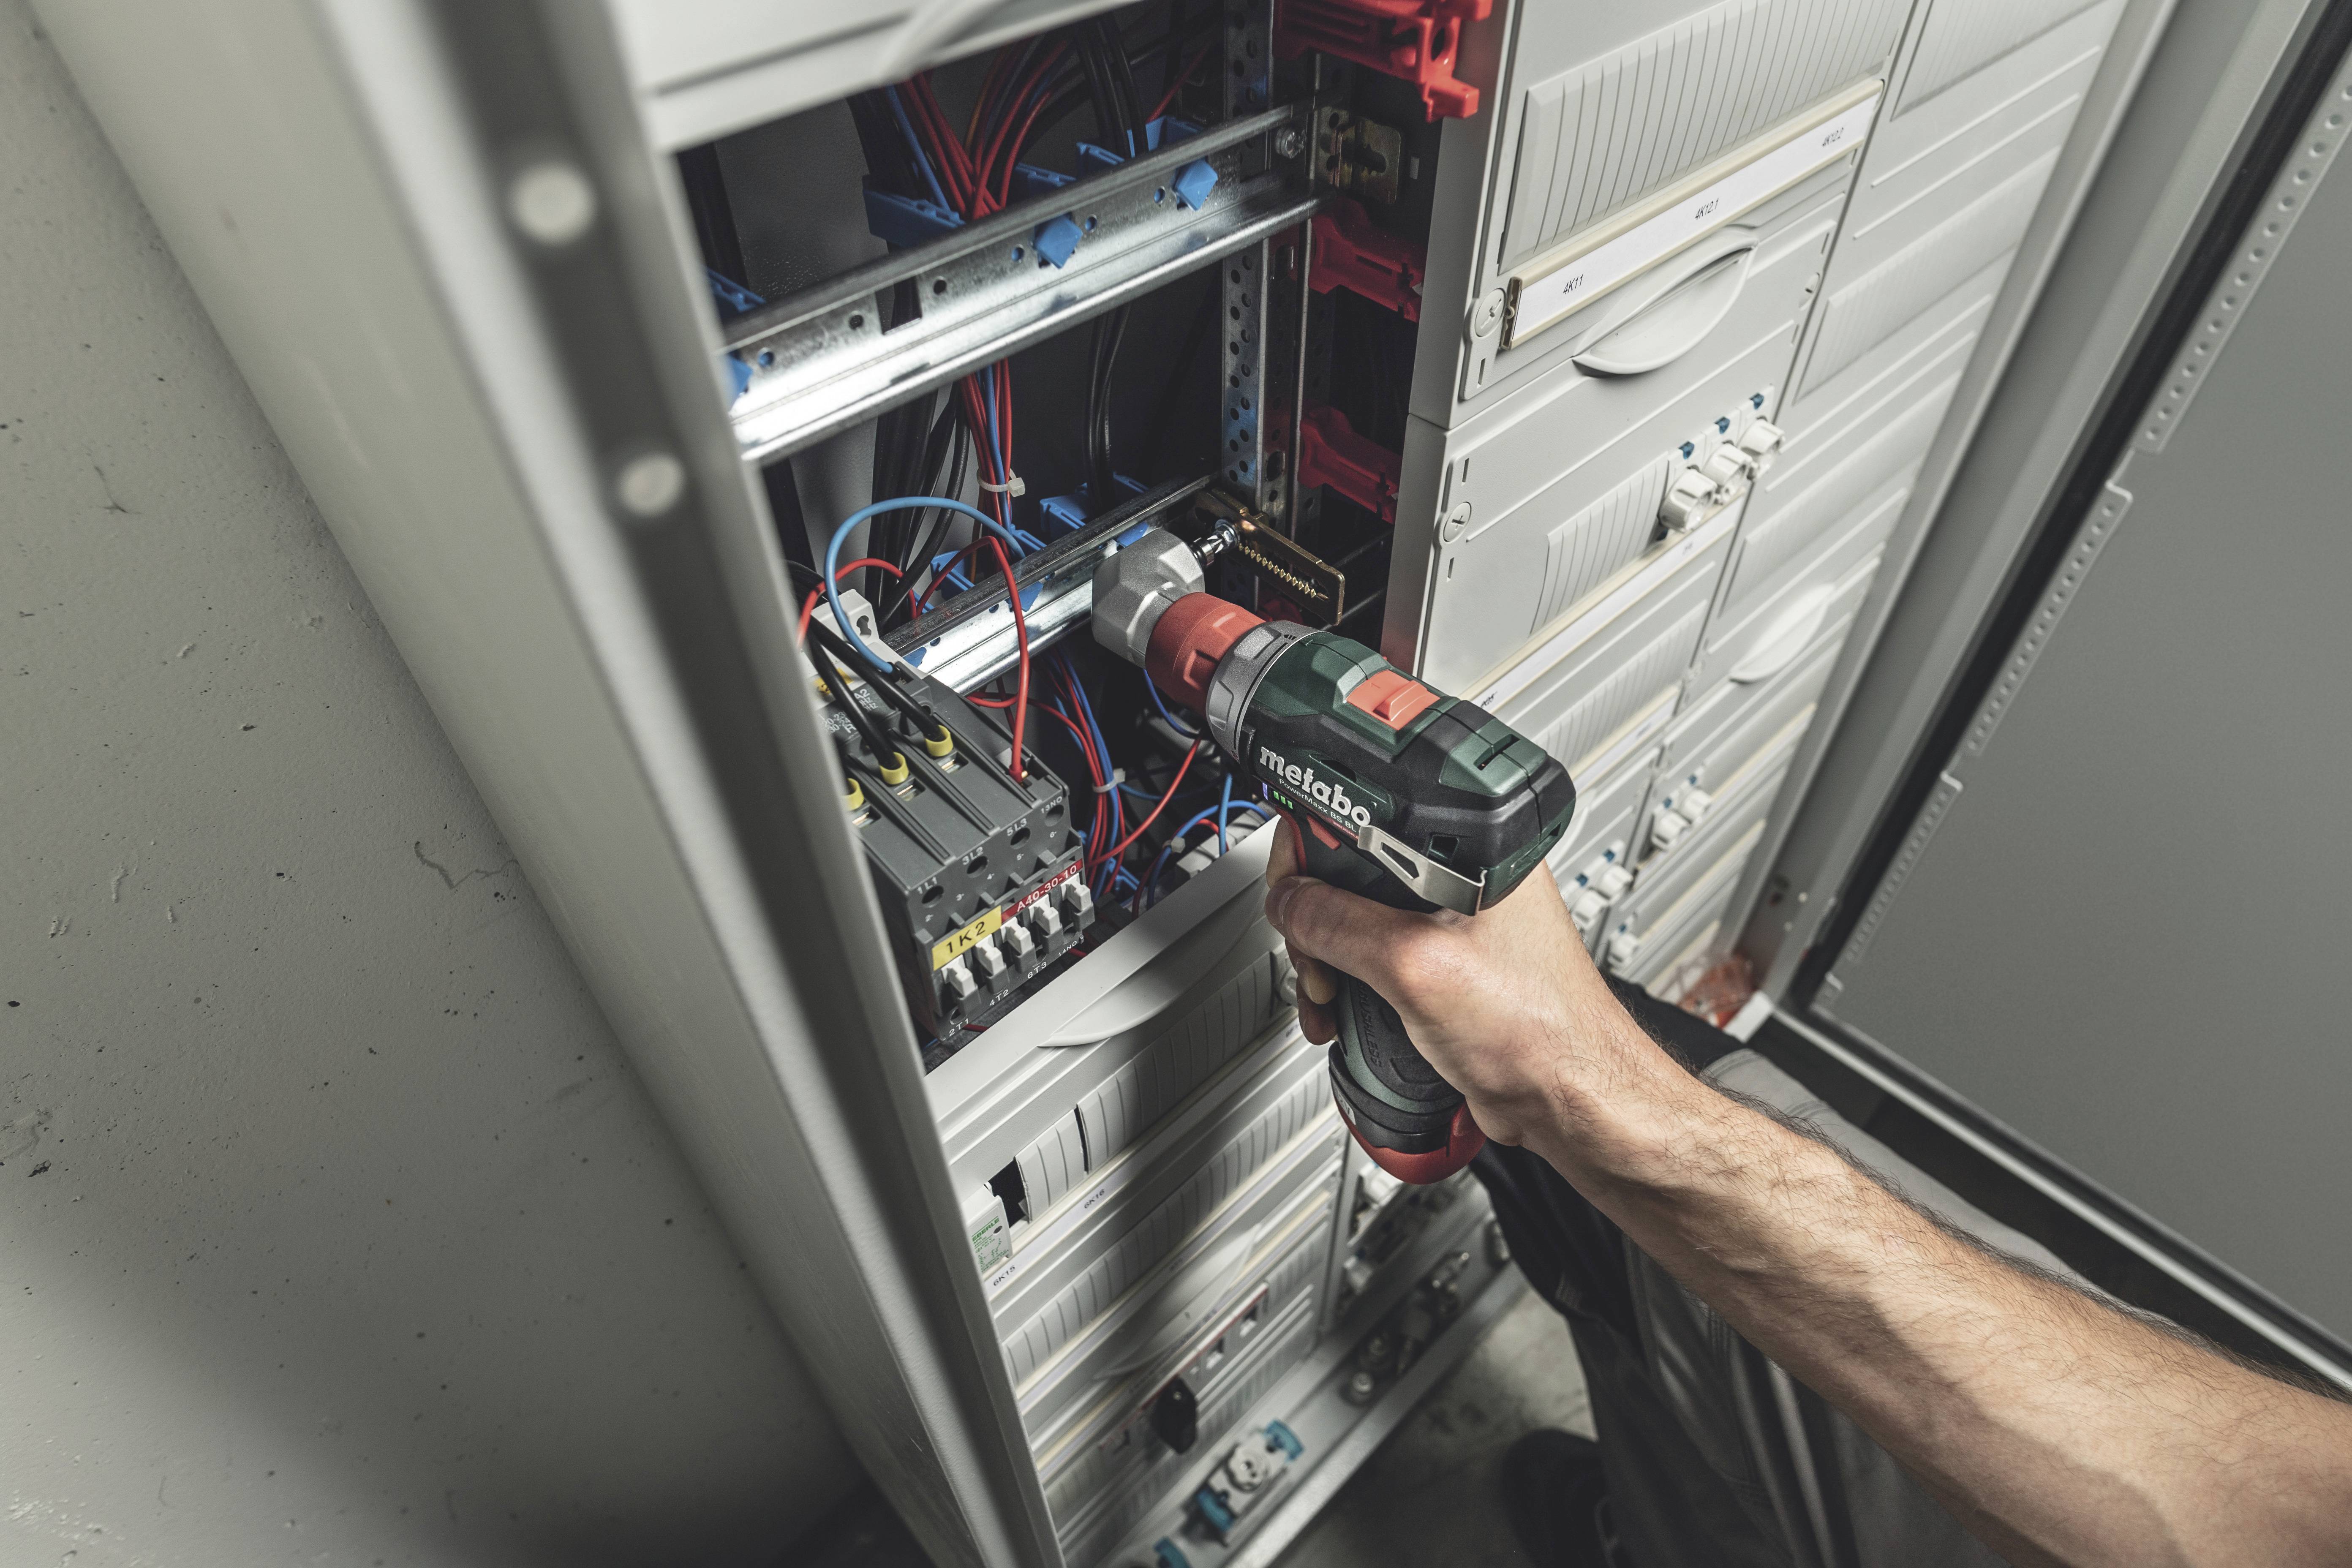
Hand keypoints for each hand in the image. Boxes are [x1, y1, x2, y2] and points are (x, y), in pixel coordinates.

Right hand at [1262, 819, 1665, 1149]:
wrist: (1567, 1099)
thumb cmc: (1538, 1029)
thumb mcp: (1417, 966)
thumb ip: (1341, 925)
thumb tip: (1289, 902)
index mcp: (1475, 845)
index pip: (1372, 811)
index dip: (1320, 842)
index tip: (1293, 883)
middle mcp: (1464, 875)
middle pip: (1352, 867)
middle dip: (1316, 917)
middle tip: (1314, 955)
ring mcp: (1450, 921)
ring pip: (1355, 916)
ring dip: (1324, 957)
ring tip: (1328, 994)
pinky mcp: (1439, 962)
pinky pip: (1372, 954)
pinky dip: (1345, 982)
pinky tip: (1340, 1010)